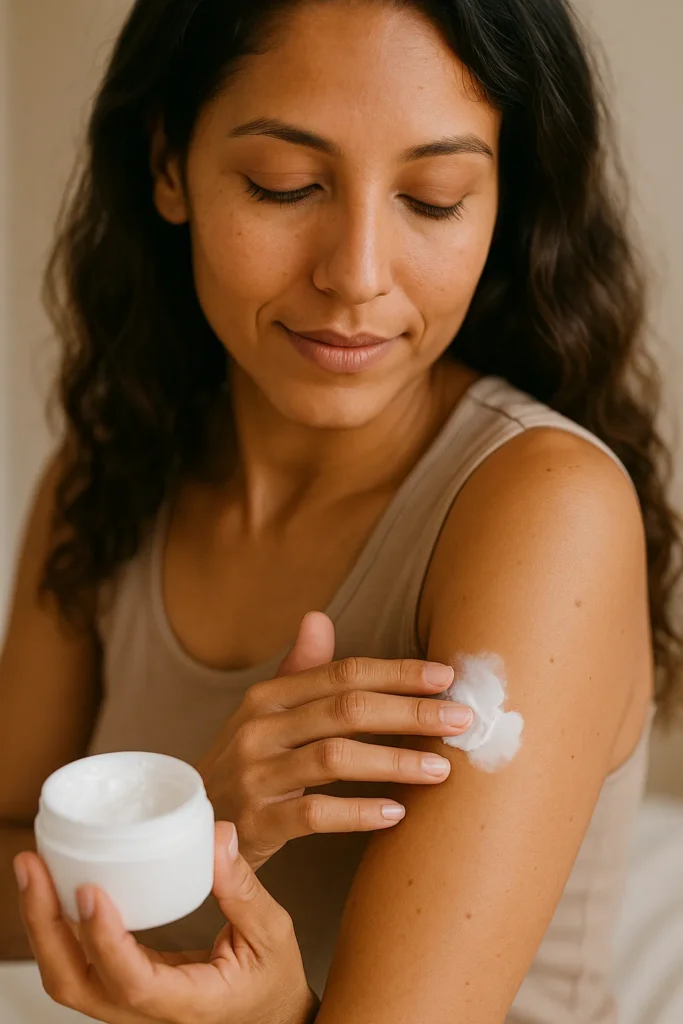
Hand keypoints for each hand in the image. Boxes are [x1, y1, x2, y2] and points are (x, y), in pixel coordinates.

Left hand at [15, 822, 318, 1023]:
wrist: (269, 1018)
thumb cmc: (271, 982)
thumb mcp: (272, 934)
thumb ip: (244, 888)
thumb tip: (217, 835)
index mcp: (188, 1003)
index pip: (133, 982)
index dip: (105, 938)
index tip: (90, 890)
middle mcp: (146, 1013)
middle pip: (74, 983)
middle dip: (44, 924)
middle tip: (33, 865)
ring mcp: (128, 1006)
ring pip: (67, 977)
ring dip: (42, 923)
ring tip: (34, 868)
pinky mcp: (122, 989)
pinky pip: (78, 965)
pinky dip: (57, 927)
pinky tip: (54, 886)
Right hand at [195, 611, 471, 868]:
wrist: (191, 826)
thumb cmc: (244, 763)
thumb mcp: (264, 714)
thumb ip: (300, 670)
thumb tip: (318, 617)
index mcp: (268, 697)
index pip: (343, 674)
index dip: (397, 673)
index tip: (446, 677)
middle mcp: (260, 728)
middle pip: (346, 709)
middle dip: (409, 711)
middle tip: (461, 719)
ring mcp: (256, 775)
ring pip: (335, 758)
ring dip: (394, 761)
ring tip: (440, 769)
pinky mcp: (256, 822)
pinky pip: (315, 814)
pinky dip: (359, 812)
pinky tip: (397, 813)